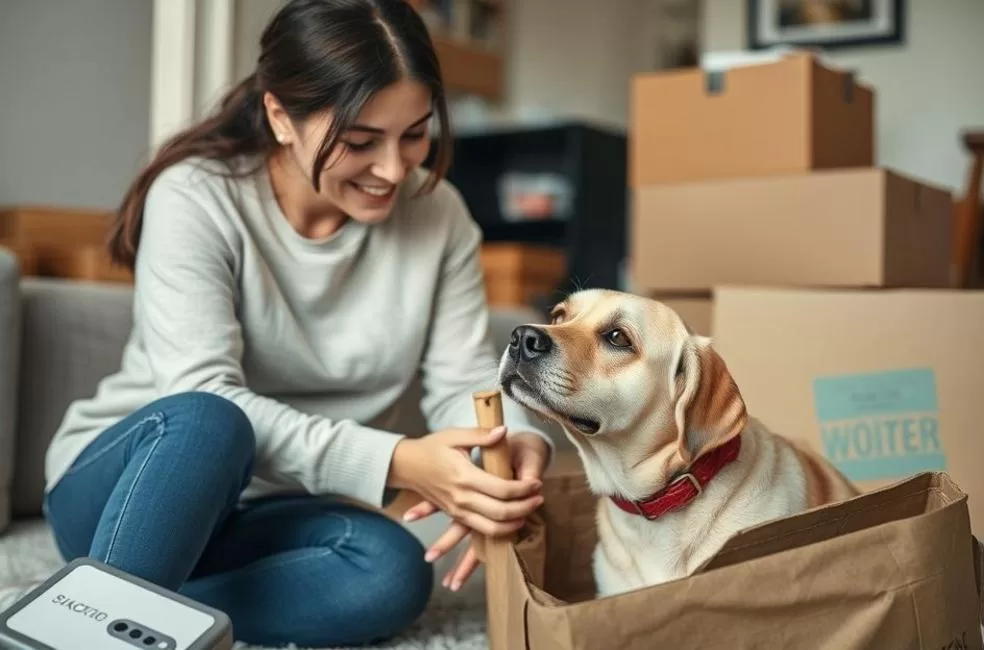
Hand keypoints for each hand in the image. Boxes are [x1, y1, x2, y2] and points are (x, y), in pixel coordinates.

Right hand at [387, 426, 542, 537]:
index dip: (523, 489)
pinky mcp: (456, 516)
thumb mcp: (455, 435)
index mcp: (464, 476)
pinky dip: (500, 530)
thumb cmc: (432, 447)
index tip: (537, 482)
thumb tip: (504, 430)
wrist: (406, 466)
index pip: (502, 489)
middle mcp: (461, 498)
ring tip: (529, 510)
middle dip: (525, 507)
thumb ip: (481, 434)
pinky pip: (481, 531)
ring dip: (514, 523)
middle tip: (539, 497)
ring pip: (491, 529)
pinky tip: (513, 520)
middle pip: (500, 513)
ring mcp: (457, 511)